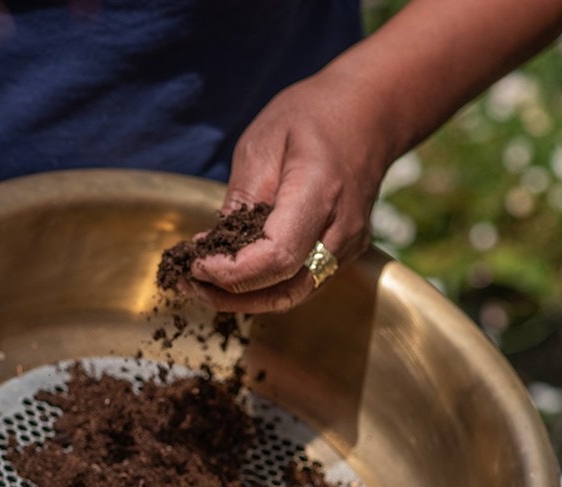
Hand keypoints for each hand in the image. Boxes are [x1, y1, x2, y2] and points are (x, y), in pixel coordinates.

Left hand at [183, 63, 389, 314]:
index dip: (232, 272)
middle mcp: (341, 230)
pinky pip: (300, 284)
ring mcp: (347, 248)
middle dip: (232, 296)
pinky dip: (264, 287)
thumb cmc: (312, 117)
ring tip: (205, 285)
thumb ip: (241, 198)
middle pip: (286, 290)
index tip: (196, 265)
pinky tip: (233, 273)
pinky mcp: (342, 255)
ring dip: (245, 299)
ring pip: (293, 296)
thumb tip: (213, 246)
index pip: (277, 257)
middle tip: (190, 284)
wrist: (371, 113)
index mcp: (321, 193)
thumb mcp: (262, 143)